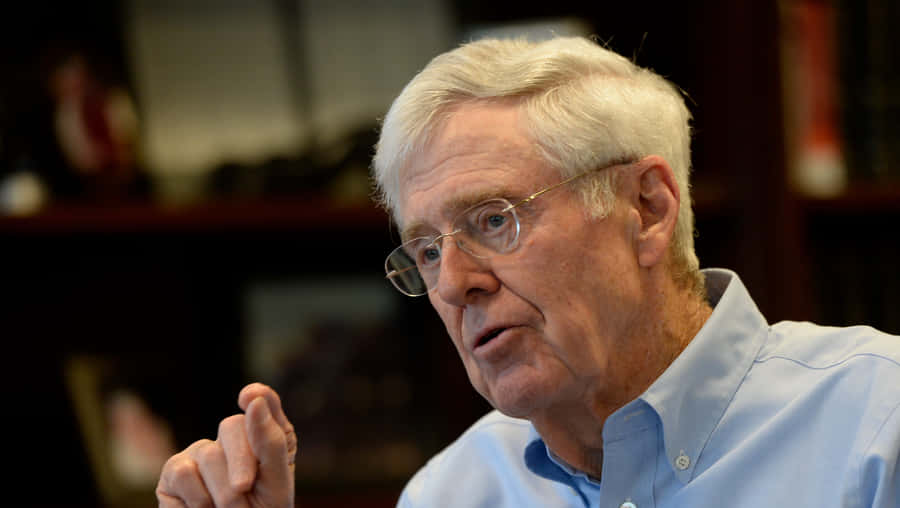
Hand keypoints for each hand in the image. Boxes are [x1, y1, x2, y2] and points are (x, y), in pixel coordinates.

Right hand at [156, 383, 296, 507]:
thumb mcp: (276, 481)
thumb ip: (271, 442)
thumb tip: (254, 397)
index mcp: (263, 437)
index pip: (262, 403)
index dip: (259, 397)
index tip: (251, 397)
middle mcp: (231, 439)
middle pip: (232, 426)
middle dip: (242, 461)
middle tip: (245, 489)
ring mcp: (201, 452)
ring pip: (209, 454)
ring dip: (223, 492)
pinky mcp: (174, 471)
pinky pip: (184, 472)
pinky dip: (198, 498)